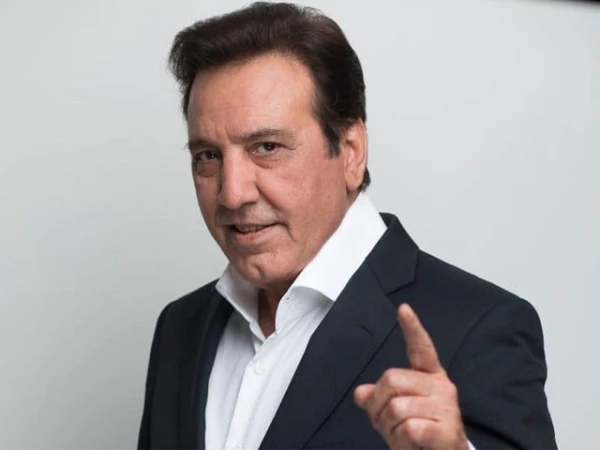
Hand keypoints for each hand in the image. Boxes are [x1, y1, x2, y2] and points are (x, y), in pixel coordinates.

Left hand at [354, 304, 468, 449]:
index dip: (412, 328)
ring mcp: (447, 407)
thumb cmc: (419, 434)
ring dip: (390, 427)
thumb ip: (377, 400)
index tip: (403, 309)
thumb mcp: (393, 414)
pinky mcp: (448, 429)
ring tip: (402, 435)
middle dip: (379, 404)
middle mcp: (441, 387)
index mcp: (429, 377)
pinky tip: (412, 443)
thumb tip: (360, 393)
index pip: (421, 348)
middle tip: (388, 422)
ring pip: (397, 407)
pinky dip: (402, 439)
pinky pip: (409, 427)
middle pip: (392, 379)